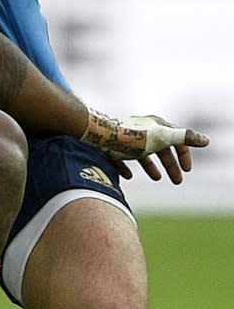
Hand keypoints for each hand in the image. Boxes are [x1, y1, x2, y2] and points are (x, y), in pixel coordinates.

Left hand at [81, 108, 209, 183]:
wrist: (101, 136)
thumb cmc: (134, 137)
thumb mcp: (162, 137)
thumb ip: (183, 138)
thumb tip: (206, 140)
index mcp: (154, 127)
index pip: (174, 139)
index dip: (184, 154)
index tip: (188, 170)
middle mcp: (140, 131)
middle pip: (159, 148)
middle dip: (170, 164)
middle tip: (178, 181)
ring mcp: (125, 139)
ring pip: (140, 154)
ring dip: (151, 166)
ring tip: (157, 179)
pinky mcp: (110, 147)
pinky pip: (119, 158)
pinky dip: (125, 167)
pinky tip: (128, 176)